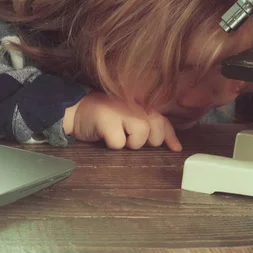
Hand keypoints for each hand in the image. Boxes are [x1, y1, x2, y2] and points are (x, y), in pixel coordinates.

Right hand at [63, 92, 181, 151]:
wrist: (76, 110)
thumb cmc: (107, 117)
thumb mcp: (132, 118)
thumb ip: (152, 127)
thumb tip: (176, 147)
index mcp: (142, 104)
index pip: (163, 121)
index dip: (170, 137)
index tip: (175, 149)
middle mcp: (134, 104)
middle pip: (155, 130)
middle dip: (148, 141)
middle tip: (131, 137)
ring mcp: (120, 110)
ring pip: (140, 136)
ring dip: (130, 143)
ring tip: (118, 135)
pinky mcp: (106, 119)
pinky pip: (118, 143)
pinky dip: (113, 145)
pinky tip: (106, 136)